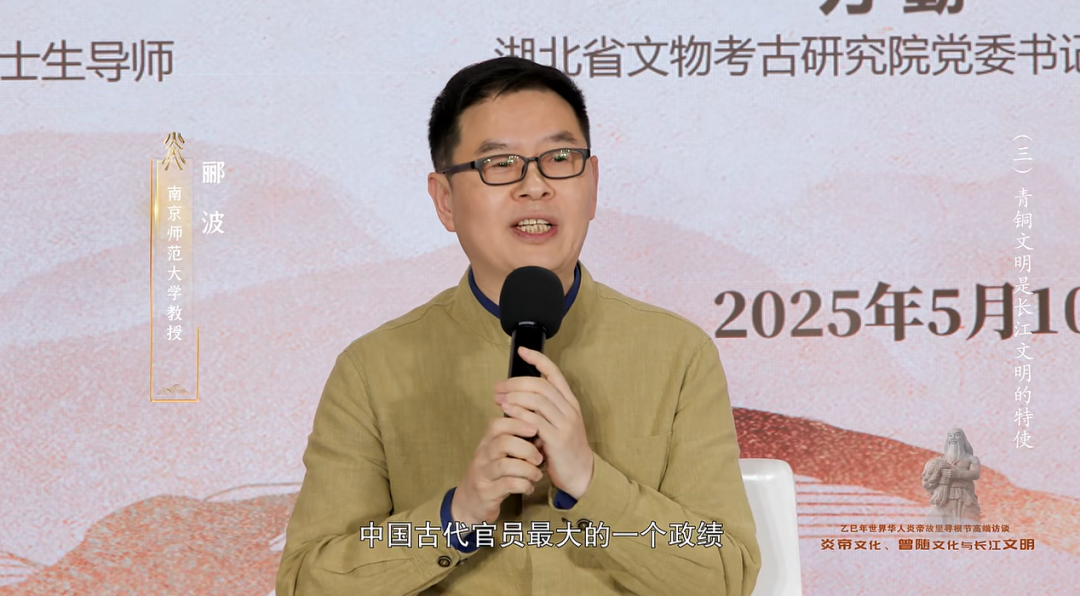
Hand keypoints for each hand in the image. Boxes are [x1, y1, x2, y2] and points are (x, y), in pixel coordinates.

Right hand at [451, 416, 544, 526]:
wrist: (468, 503)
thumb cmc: (490, 475)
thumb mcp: (499, 457)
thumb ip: (517, 446)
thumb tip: (541, 437)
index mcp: (485, 444)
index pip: (497, 425)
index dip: (517, 424)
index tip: (534, 429)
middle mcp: (481, 457)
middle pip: (503, 443)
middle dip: (527, 449)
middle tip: (539, 459)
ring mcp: (482, 475)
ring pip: (506, 465)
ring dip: (528, 469)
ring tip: (537, 475)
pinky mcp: (486, 493)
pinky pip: (508, 485)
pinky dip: (524, 485)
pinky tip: (529, 488)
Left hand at [495, 346, 594, 499]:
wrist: (580, 473)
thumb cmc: (563, 447)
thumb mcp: (557, 423)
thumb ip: (543, 409)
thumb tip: (516, 395)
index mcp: (569, 402)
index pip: (554, 373)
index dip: (538, 359)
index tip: (522, 351)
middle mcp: (569, 409)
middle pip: (540, 385)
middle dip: (516, 382)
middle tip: (498, 387)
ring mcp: (565, 424)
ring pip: (537, 400)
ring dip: (514, 396)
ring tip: (498, 398)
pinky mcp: (557, 439)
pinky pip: (535, 420)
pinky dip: (519, 412)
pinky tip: (506, 411)